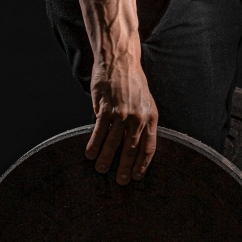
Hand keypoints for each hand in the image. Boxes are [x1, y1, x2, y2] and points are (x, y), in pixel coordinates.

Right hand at [86, 57, 157, 184]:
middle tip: (120, 181)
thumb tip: (132, 142)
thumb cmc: (132, 81)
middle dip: (125, 167)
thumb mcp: (145, 101)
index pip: (149, 147)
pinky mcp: (106, 108)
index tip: (137, 176)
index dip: (142, 163)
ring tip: (101, 169)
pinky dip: (94, 145)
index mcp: (151, 116)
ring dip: (106, 159)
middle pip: (131, 149)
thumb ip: (141, 121)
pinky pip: (99, 132)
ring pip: (113, 143)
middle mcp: (138, 117)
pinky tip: (90, 154)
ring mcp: (122, 113)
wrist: (120, 60)